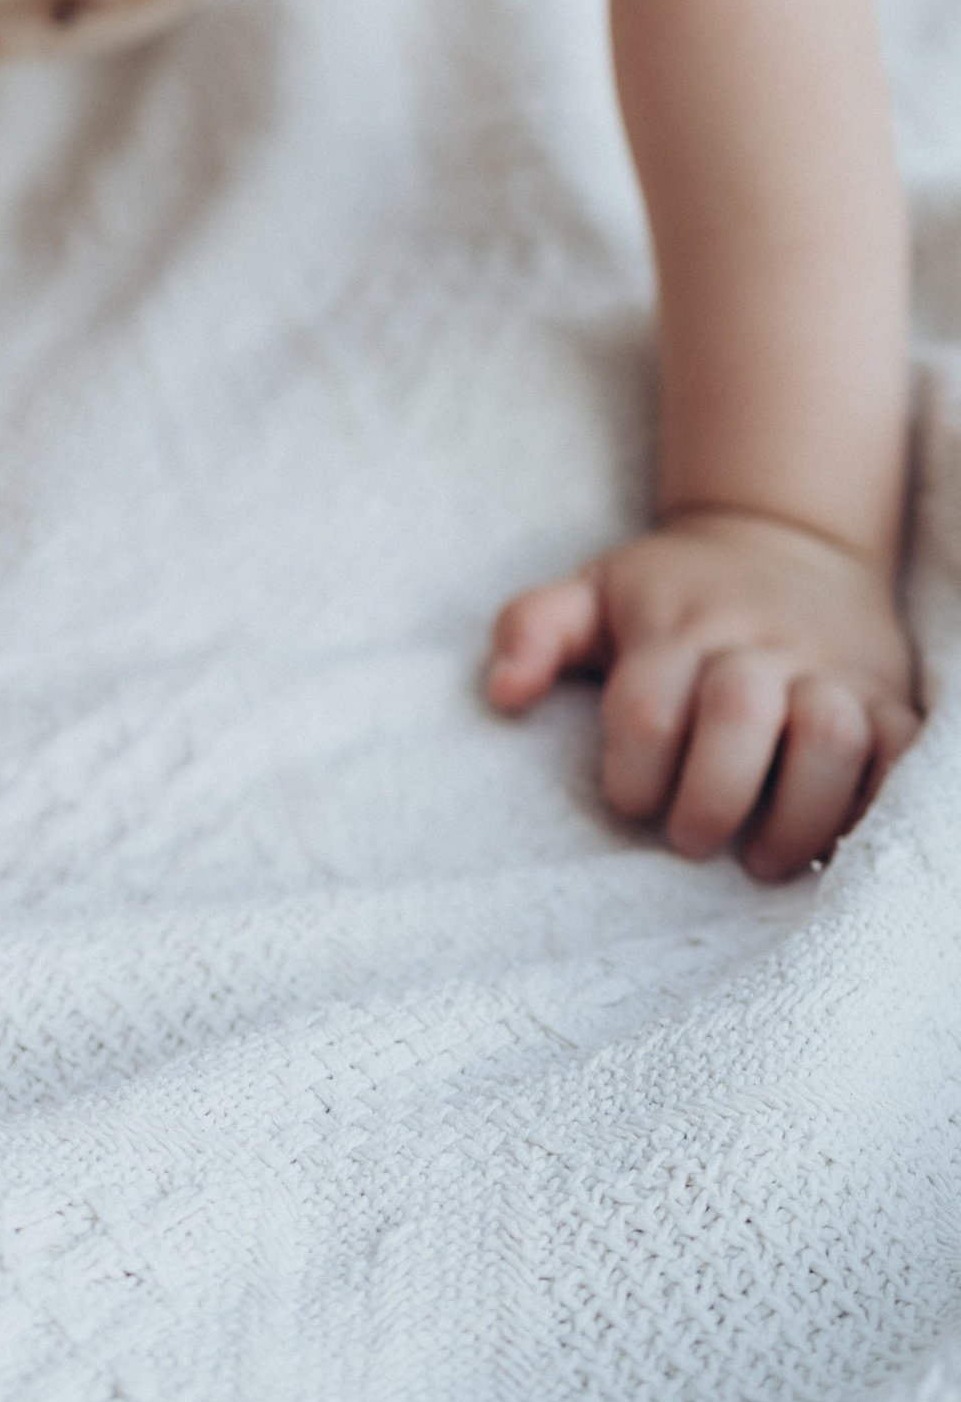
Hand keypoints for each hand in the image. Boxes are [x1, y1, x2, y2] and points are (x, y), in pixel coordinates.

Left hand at [487, 509, 920, 881]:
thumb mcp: (594, 589)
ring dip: (795, 815)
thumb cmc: (674, 590)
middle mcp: (756, 644)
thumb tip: (501, 693)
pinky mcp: (888, 696)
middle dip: (709, 799)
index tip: (628, 803)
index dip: (632, 775)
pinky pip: (899, 755)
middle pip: (737, 716)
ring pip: (828, 738)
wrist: (790, 541)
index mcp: (675, 626)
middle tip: (689, 842)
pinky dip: (872, 805)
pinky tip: (831, 839)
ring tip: (758, 860)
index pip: (646, 708)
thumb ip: (533, 629)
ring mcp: (829, 670)